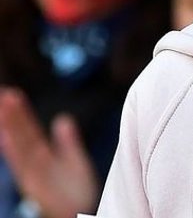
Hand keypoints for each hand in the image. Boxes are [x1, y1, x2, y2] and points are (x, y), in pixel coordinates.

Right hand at [0, 88, 98, 217]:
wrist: (79, 214)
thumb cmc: (75, 194)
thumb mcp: (74, 164)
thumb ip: (67, 143)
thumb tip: (61, 119)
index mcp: (43, 159)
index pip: (29, 132)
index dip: (20, 115)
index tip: (11, 94)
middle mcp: (35, 166)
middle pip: (23, 137)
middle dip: (13, 117)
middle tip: (5, 93)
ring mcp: (34, 177)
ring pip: (21, 148)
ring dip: (12, 127)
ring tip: (6, 106)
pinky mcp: (37, 189)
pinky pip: (26, 169)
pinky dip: (15, 153)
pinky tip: (8, 138)